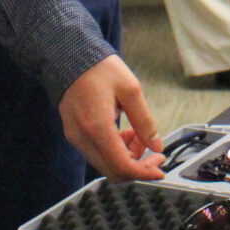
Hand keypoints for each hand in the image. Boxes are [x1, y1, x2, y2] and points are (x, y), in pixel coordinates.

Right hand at [57, 55, 164, 180]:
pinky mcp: (74, 135)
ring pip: (106, 164)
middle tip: (154, 151)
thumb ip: (145, 122)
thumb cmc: (99, 69)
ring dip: (127, 157)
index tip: (160, 169)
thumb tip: (157, 146)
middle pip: (113, 172)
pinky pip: (98, 154)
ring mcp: (76, 138)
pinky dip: (115, 150)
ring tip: (139, 135)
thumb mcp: (131, 90)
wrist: (69, 56)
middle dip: (138, 165)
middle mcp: (83, 138)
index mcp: (97, 127)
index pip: (122, 166)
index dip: (144, 173)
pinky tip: (125, 133)